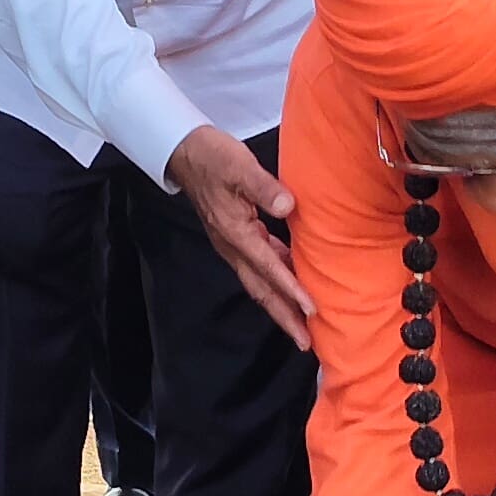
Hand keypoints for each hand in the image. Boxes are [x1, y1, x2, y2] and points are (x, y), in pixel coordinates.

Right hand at [166, 124, 312, 346]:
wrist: (185, 153)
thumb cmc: (213, 157)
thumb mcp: (239, 166)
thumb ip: (264, 187)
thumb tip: (288, 206)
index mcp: (235, 233)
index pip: (268, 267)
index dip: (290, 289)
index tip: (311, 310)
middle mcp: (233, 246)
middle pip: (261, 290)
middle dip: (283, 317)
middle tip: (305, 343)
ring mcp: (233, 244)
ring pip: (260, 283)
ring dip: (281, 305)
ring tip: (302, 325)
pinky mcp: (236, 237)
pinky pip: (260, 267)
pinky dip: (278, 280)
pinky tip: (293, 283)